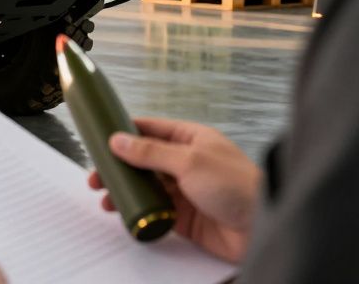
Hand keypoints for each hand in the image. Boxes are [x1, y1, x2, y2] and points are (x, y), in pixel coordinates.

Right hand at [87, 117, 260, 262]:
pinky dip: (136, 210)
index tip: (99, 139)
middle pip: (142, 160)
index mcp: (190, 139)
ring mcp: (184, 189)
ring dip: (123, 190)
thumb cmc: (237, 185)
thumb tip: (118, 140)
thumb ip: (150, 152)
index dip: (123, 133)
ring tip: (104, 198)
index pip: (149, 130)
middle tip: (96, 176)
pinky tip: (124, 212)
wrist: (263, 227)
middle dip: (117, 167)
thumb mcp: (189, 161)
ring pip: (145, 186)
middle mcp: (185, 162)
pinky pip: (153, 210)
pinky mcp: (183, 215)